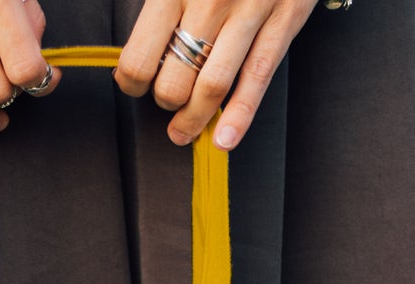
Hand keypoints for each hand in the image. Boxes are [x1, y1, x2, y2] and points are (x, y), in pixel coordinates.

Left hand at [115, 0, 317, 149]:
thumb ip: (158, 0)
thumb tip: (134, 45)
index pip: (141, 57)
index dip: (131, 82)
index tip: (133, 85)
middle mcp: (210, 0)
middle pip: (175, 80)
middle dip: (165, 101)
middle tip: (165, 102)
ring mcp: (249, 11)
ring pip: (213, 87)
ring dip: (194, 119)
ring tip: (182, 132)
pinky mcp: (282, 19)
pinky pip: (258, 78)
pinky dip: (240, 116)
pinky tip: (225, 138)